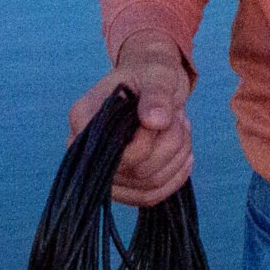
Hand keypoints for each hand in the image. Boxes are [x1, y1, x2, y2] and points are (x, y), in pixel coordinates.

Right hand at [67, 31, 193, 206]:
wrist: (154, 82)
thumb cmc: (152, 72)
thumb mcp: (158, 73)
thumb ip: (156, 94)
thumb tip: (155, 121)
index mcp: (83, 119)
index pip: (113, 151)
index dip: (147, 140)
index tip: (164, 116)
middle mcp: (86, 151)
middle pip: (135, 172)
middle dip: (170, 145)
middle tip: (179, 119)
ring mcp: (102, 171)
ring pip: (147, 187)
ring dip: (176, 158)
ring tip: (181, 129)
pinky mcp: (122, 184)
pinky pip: (149, 197)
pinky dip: (175, 177)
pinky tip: (186, 155)